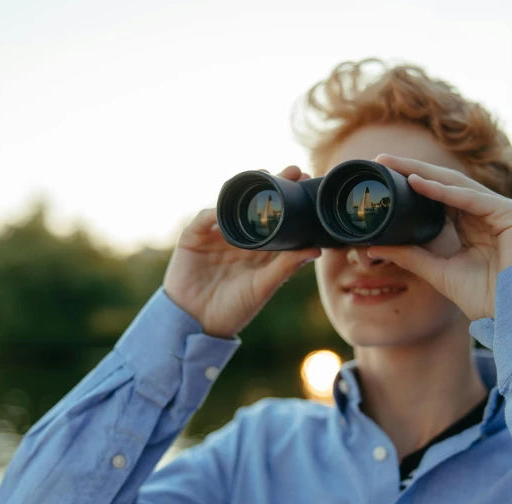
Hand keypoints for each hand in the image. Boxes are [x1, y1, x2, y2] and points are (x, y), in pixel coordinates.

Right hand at [163, 166, 321, 337]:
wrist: (196, 324)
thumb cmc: (234, 309)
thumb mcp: (263, 287)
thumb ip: (286, 267)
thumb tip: (316, 249)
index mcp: (259, 248)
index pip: (277, 217)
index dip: (291, 200)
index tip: (307, 184)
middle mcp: (239, 237)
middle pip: (256, 204)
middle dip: (273, 185)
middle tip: (292, 171)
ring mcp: (216, 235)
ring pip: (231, 204)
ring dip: (245, 188)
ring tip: (262, 175)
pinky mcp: (194, 237)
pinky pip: (204, 218)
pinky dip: (214, 211)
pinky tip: (227, 206)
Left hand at [367, 155, 511, 320]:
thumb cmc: (485, 298)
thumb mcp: (437, 271)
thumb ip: (410, 255)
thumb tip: (374, 247)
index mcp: (472, 223)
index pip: (438, 195)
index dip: (412, 183)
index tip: (383, 175)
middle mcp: (487, 212)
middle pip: (444, 183)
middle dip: (413, 170)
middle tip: (382, 160)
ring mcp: (502, 210)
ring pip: (456, 184)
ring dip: (424, 173)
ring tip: (395, 166)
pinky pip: (472, 198)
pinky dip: (444, 192)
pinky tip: (419, 184)